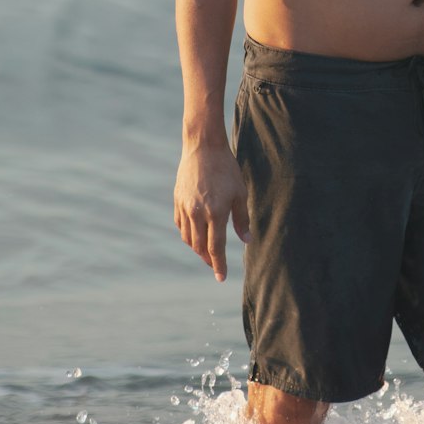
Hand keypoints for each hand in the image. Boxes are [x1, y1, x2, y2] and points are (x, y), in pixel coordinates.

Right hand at [174, 145, 250, 281]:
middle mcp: (197, 213)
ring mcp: (185, 207)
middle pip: (200, 246)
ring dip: (197, 248)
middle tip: (215, 263)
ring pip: (188, 238)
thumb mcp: (239, 192)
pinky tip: (195, 234)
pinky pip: (180, 225)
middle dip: (208, 258)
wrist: (203, 146)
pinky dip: (187, 234)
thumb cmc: (226, 168)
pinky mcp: (177, 200)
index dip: (219, 265)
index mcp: (215, 212)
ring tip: (206, 250)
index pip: (216, 247)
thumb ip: (242, 218)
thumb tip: (246, 240)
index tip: (221, 277)